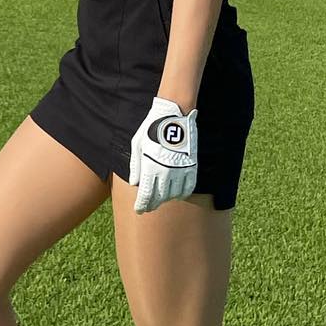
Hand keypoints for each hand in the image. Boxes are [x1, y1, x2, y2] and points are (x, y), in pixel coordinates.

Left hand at [128, 94, 198, 213]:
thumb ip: (135, 165)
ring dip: (166, 199)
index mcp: (150, 166)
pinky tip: (176, 194)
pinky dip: (181, 194)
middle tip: (148, 207)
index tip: (139, 210)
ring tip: (161, 199)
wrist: (174, 115)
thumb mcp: (137, 144)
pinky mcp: (191, 167)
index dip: (142, 205)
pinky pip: (188, 188)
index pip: (146, 194)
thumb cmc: (152, 128)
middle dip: (152, 204)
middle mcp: (165, 172)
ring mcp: (179, 170)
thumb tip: (134, 183)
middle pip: (159, 197)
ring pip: (173, 195)